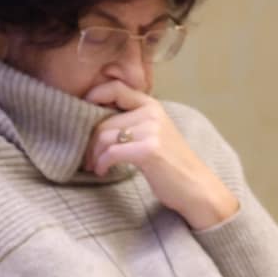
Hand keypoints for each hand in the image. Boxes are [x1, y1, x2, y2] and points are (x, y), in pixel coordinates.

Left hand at [85, 81, 239, 229]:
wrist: (197, 188)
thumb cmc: (170, 164)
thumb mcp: (152, 134)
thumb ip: (130, 122)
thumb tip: (91, 121)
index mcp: (151, 105)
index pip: (115, 88)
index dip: (92, 96)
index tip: (80, 115)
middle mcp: (152, 113)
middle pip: (102, 121)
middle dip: (89, 142)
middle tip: (86, 158)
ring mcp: (152, 130)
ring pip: (103, 136)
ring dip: (93, 155)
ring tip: (95, 166)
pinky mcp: (149, 149)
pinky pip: (110, 152)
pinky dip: (101, 163)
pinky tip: (102, 171)